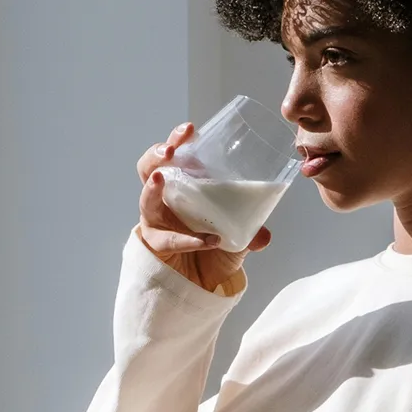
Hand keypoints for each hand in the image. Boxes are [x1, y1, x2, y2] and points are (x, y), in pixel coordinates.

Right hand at [135, 121, 271, 291]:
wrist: (203, 282)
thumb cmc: (214, 248)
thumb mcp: (236, 237)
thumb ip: (250, 232)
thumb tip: (264, 234)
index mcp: (183, 186)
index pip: (174, 156)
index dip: (178, 140)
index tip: (190, 129)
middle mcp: (164, 198)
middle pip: (149, 168)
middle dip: (157, 154)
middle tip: (171, 150)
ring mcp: (156, 220)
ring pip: (146, 199)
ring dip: (152, 188)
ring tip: (160, 178)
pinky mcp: (155, 243)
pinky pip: (167, 239)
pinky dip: (187, 239)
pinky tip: (206, 240)